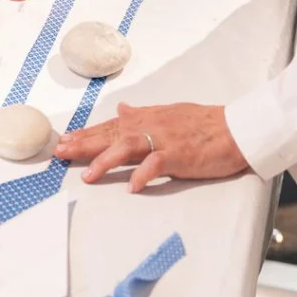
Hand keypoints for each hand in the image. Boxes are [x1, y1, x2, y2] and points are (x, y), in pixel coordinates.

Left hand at [55, 102, 248, 191]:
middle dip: (83, 145)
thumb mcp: (169, 113)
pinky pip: (157, 164)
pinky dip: (143, 175)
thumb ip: (143, 114)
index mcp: (147, 118)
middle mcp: (150, 126)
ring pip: (127, 146)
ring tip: (87, 176)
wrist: (236, 128)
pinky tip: (131, 187)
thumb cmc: (205, 124)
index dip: (86, 134)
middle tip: (60, 153)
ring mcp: (164, 140)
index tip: (64, 141)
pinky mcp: (179, 155)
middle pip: (110, 135)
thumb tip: (122, 109)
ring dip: (105, 160)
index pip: (110, 126)